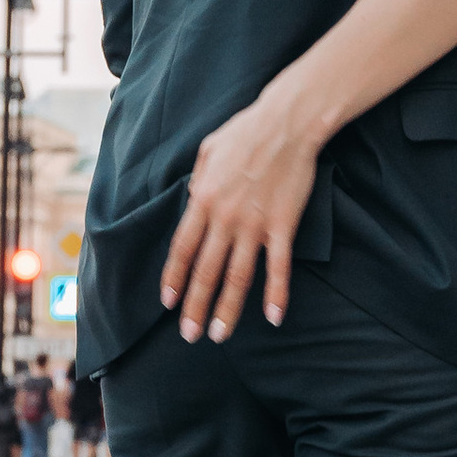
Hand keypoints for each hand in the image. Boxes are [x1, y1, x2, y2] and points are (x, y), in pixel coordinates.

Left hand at [159, 85, 322, 342]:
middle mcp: (225, 217)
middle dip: (195, 306)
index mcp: (203, 199)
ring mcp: (255, 224)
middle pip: (206, 271)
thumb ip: (197, 182)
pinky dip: (277, 293)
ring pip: (238, 276)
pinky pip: (279, 266)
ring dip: (228, 308)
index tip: (169, 303)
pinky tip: (275, 317)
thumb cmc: (246, 130)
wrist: (288, 122)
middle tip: (189, 335)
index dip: (173, 279)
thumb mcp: (207, 150)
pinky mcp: (283, 225)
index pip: (182, 249)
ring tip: (219, 334)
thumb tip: (193, 202)